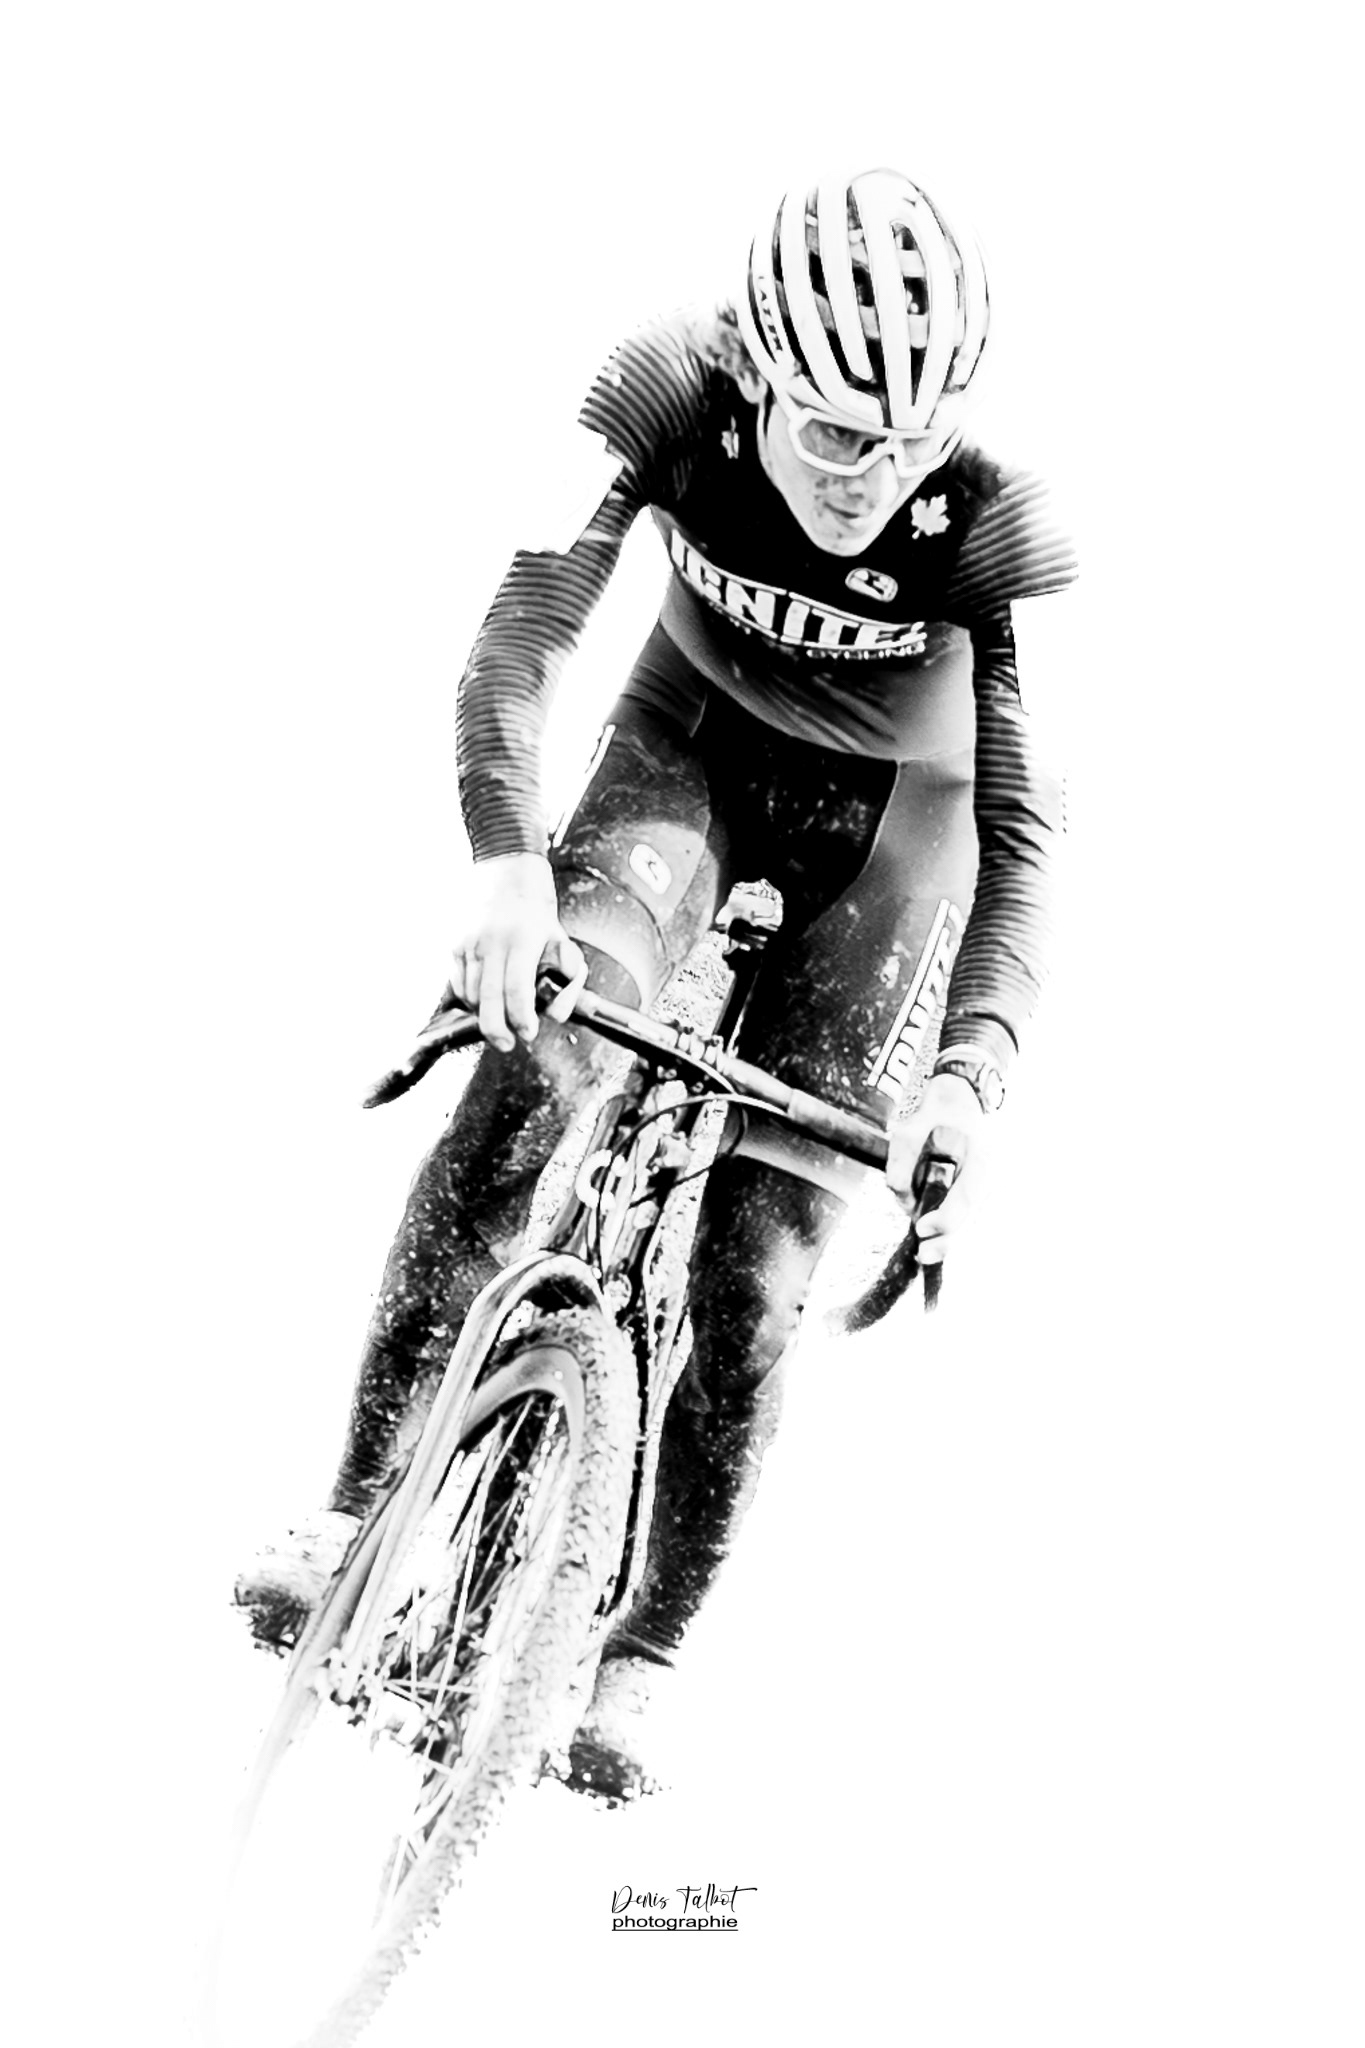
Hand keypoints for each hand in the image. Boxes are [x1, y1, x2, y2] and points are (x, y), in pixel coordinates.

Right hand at [450, 853, 587, 1052]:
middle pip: (488, 999)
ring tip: (501, 1016)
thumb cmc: (539, 916)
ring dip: (485, 1013)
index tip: (529, 1033)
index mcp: (522, 940)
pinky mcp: (454, 945)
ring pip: (471, 995)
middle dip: (496, 1030)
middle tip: (506, 1044)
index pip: (518, 990)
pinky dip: (471, 999)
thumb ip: (569, 982)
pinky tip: (486, 999)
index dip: (522, 1018)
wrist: (506, 874)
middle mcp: (491, 941)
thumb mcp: (564, 944)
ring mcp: (468, 943)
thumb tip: (556, 1015)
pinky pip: (459, 984)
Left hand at [886, 1072, 988, 1265]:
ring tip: (924, 1250)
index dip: (945, 1219)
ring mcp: (988, 1186)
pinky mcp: (979, 1194)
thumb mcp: (908, 1132)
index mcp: (977, 1157)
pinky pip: (965, 1219)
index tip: (921, 1229)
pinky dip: (950, 1232)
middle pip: (971, 1218)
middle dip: (947, 1242)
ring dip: (946, 1238)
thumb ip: (901, 1166)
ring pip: (969, 1223)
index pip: (966, 1196)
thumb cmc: (934, 1117)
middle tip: (923, 1256)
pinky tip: (934, 1244)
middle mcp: (989, 1176)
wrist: (961, 1103)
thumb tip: (906, 1205)